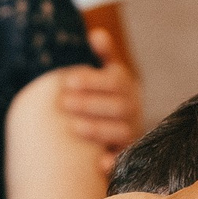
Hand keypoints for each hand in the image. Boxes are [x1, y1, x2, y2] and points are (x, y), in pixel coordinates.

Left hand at [54, 29, 141, 154]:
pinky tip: (99, 163)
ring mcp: (132, 131)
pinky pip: (125, 159)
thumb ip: (105, 54)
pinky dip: (114, 161)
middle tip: (64, 102)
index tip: (69, 80)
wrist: (123, 126)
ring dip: (99, 129)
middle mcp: (133, 109)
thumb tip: (96, 34)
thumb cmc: (107, 95)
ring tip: (74, 127)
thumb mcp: (109, 73)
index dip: (93, 81)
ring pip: (122, 131)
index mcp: (126, 87)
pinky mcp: (127, 153)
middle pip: (119, 106)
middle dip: (91, 104)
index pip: (115, 81)